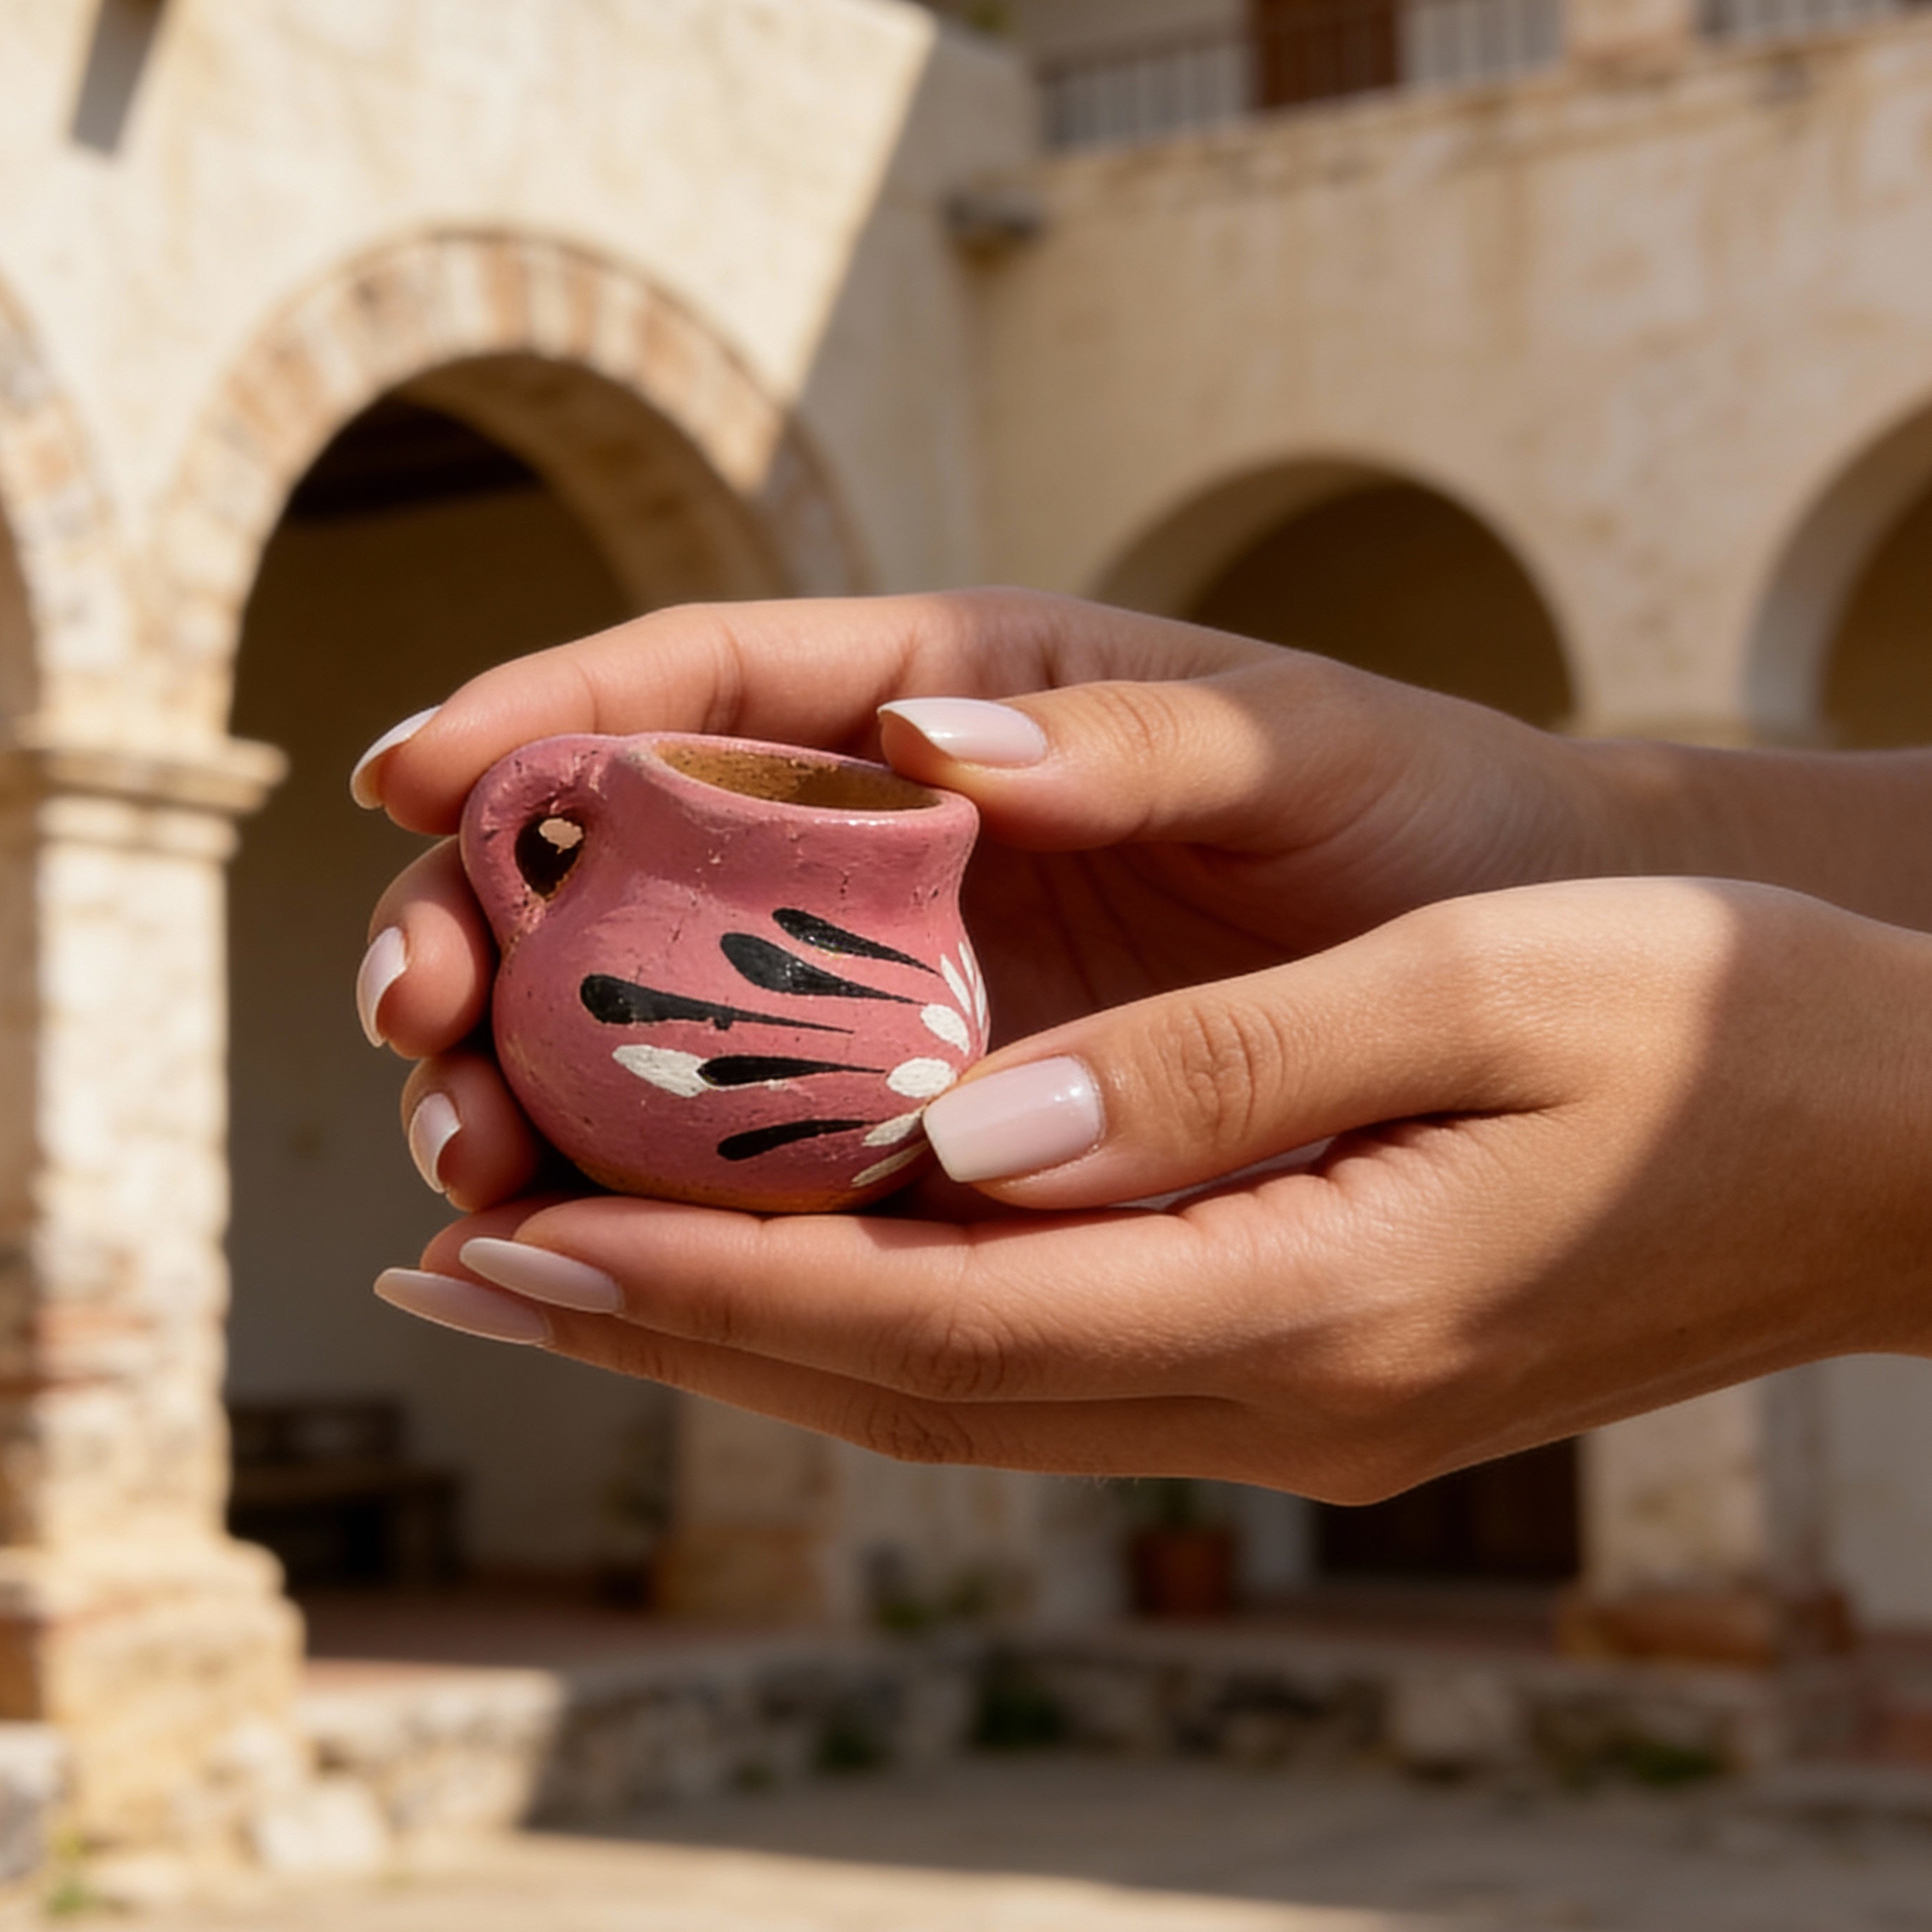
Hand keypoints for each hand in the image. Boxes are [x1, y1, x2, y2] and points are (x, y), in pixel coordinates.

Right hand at [356, 590, 1662, 1213]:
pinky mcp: (926, 1122)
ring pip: (645, 1024)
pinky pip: (755, 1155)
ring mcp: (885, 988)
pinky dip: (650, 1195)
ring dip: (525, 1084)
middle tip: (420, 1021)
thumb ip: (1136, 743)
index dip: (531, 714)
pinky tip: (581, 1248)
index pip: (690, 683)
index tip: (404, 775)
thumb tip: (924, 735)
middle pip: (608, 863)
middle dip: (477, 933)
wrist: (1526, 964)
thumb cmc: (1419, 810)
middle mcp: (874, 840)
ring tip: (466, 1161)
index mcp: (933, 695)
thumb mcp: (1297, 750)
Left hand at [387, 880, 1931, 1488]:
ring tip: (551, 1263)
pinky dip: (875, 1318)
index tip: (513, 1237)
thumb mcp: (1481, 999)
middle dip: (663, 1330)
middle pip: (901, 1392)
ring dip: (742, 1335)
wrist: (1908, 1145)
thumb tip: (966, 1140)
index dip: (704, 1285)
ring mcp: (1289, 1409)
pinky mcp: (1301, 1368)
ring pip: (949, 1396)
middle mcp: (1273, 1399)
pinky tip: (784, 1255)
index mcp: (1306, 1310)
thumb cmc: (1713, 1027)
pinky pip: (1031, 1363)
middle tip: (448, 1265)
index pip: (930, 1320)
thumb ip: (1220, 1077)